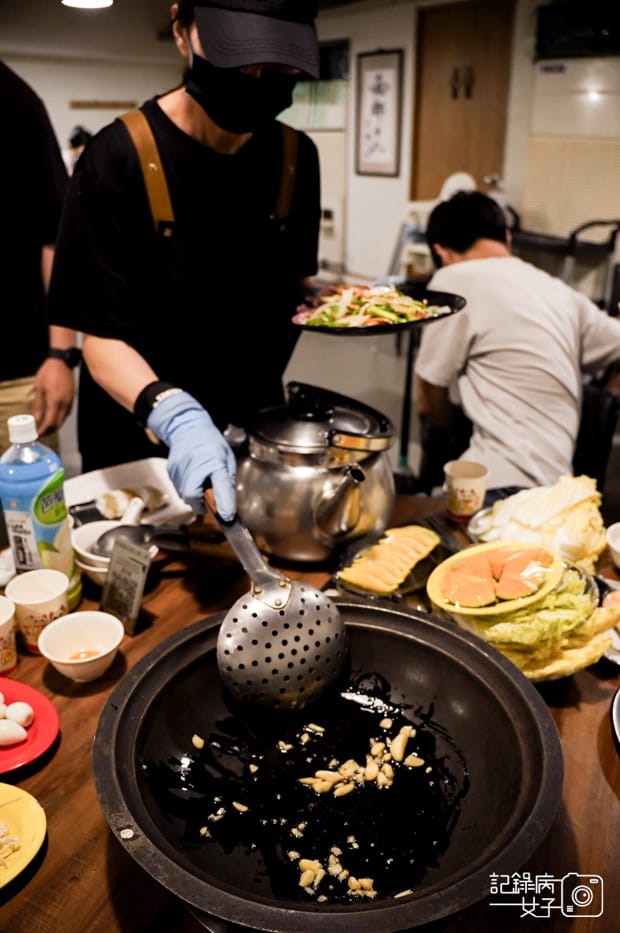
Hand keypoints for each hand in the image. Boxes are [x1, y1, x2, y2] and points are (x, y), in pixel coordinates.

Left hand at [33, 358, 74, 435]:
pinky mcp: (72, 399)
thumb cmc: (50, 372)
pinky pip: (66, 413)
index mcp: (55, 401)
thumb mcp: (39, 387)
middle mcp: (64, 403)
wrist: (62, 362)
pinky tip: (54, 417)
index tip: (37, 434)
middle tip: (40, 433)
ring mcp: (69, 402)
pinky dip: (59, 419)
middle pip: (58, 424)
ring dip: (54, 425)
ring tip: (45, 427)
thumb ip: (38, 404)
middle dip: (49, 431)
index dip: (43, 431)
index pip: (50, 423)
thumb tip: (36, 417)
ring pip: (63, 420)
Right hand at [146, 391, 236, 519]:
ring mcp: (180, 468)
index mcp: (215, 461)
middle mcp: (195, 465)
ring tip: (201, 483)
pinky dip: (187, 489)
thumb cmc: (211, 443)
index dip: (224, 503)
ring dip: (194, 497)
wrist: (188, 428)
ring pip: (185, 495)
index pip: (220, 485)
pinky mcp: (171, 471)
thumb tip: (228, 504)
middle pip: (193, 496)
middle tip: (210, 502)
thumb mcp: (227, 459)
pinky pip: (179, 489)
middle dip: (202, 505)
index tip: (227, 516)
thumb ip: (227, 482)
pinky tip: (192, 478)